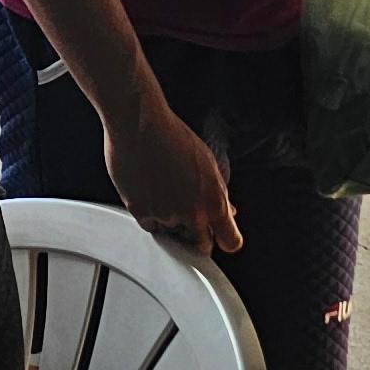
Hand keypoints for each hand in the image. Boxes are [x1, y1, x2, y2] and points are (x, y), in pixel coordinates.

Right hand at [102, 86, 239, 253]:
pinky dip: (150, 214)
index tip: (220, 236)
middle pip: (201, 245)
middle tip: (189, 217)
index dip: (225, 239)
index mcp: (214, 201)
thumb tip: (226, 211)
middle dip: (197, 235)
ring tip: (163, 191)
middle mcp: (193, 213)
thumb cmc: (171, 135)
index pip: (231, 241)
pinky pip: (150, 225)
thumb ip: (218, 192)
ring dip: (170, 221)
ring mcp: (166, 215)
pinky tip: (149, 192)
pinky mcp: (141, 212)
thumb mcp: (207, 162)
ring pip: (172, 233)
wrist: (138, 124)